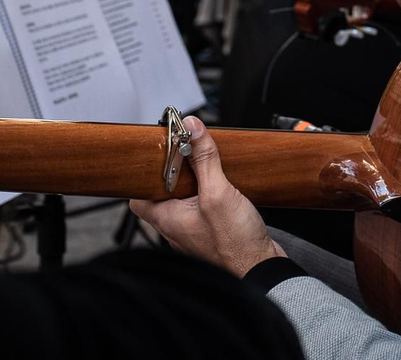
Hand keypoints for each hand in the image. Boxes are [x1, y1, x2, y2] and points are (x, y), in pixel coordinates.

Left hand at [129, 117, 283, 277]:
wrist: (261, 271)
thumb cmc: (235, 245)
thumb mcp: (218, 193)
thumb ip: (204, 159)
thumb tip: (191, 129)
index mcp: (167, 219)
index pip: (138, 195)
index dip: (145, 173)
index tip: (158, 152)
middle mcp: (176, 227)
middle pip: (165, 193)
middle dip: (177, 170)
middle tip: (188, 152)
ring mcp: (195, 231)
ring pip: (186, 199)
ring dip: (197, 181)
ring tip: (209, 166)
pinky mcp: (213, 232)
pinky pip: (204, 207)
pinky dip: (212, 193)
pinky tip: (226, 186)